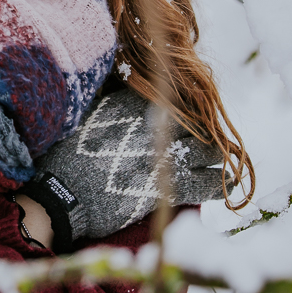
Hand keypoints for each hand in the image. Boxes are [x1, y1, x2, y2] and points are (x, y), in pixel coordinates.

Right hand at [21, 88, 225, 252]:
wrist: (62, 195)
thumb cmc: (66, 158)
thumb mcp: (86, 120)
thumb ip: (111, 108)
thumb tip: (127, 97)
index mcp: (130, 108)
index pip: (169, 98)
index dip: (182, 106)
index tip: (188, 110)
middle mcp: (150, 128)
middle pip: (192, 122)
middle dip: (202, 128)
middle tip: (207, 135)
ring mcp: (160, 157)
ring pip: (205, 149)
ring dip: (216, 153)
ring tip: (224, 156)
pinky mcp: (165, 187)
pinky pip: (203, 183)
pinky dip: (217, 182)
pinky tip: (229, 180)